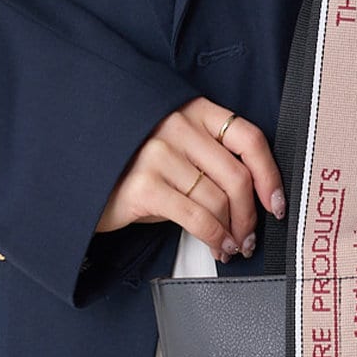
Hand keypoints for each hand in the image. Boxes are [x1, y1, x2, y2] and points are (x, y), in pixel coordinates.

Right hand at [95, 97, 287, 265]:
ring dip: (232, 232)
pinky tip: (216, 246)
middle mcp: (176, 126)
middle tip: (249, 237)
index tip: (277, 203)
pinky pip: (197, 217)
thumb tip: (252, 200)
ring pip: (219, 200)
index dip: (271, 175)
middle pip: (237, 175)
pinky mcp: (144, 185)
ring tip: (230, 246)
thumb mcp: (174, 151)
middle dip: (250, 215)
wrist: (79, 178)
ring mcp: (159, 153)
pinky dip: (214, 237)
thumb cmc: (130, 167)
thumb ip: (209, 160)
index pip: (249, 138)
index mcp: (192, 111)